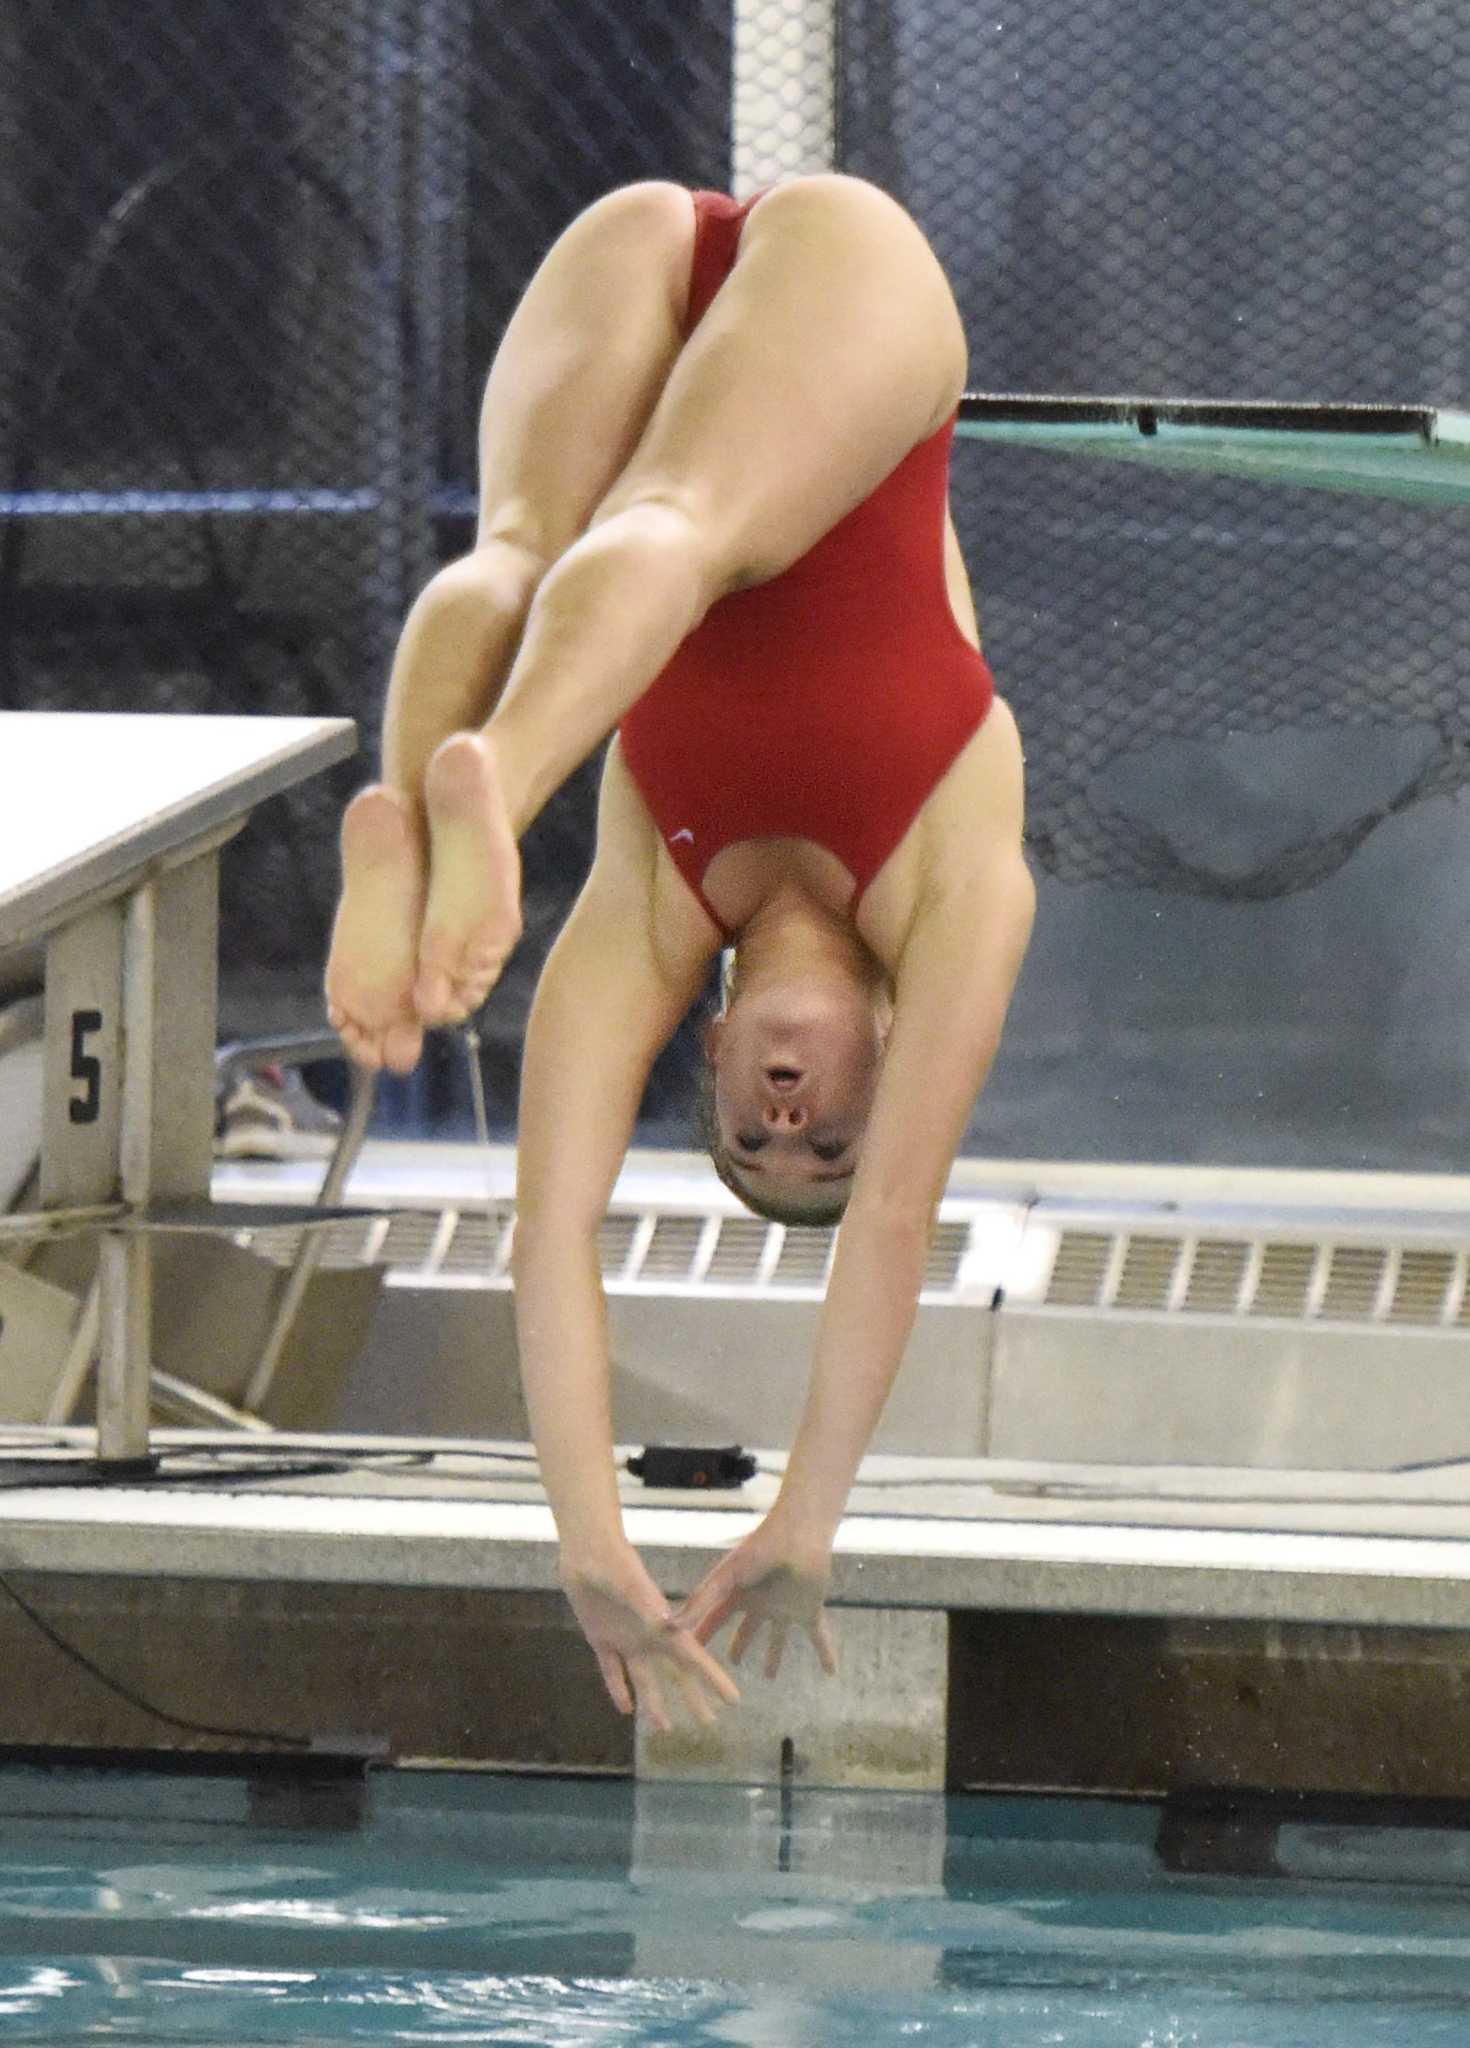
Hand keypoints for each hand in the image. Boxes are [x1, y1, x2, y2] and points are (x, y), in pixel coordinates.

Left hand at [560, 1548, 740, 1733]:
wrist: (586, 1548)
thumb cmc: (613, 1559)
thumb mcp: (629, 1581)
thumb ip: (645, 1603)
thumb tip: (666, 1623)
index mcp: (662, 1623)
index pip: (694, 1657)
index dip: (713, 1678)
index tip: (734, 1699)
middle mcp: (648, 1635)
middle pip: (674, 1674)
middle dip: (692, 1698)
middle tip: (708, 1723)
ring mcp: (625, 1638)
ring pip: (644, 1679)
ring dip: (654, 1702)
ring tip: (664, 1727)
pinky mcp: (601, 1637)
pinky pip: (611, 1670)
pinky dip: (618, 1689)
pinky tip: (625, 1710)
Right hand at [676, 1518, 837, 1680]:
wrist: (800, 1534)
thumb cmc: (760, 1548)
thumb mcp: (725, 1578)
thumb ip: (700, 1603)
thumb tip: (668, 1626)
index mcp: (738, 1593)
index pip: (715, 1619)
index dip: (704, 1635)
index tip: (692, 1654)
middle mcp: (760, 1602)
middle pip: (747, 1630)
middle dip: (739, 1647)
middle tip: (732, 1665)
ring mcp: (785, 1607)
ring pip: (778, 1638)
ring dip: (774, 1656)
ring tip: (770, 1677)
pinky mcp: (808, 1610)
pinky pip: (818, 1638)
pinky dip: (825, 1654)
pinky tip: (831, 1673)